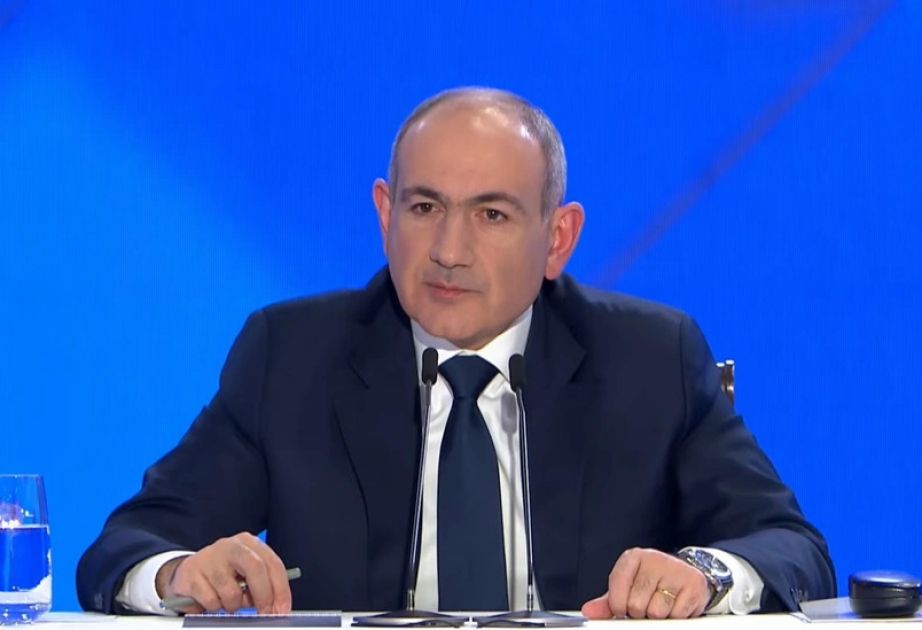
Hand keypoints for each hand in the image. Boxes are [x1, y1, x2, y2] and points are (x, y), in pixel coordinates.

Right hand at [155, 532, 291, 614]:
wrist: (187, 572)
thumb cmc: (224, 574)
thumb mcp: (245, 574)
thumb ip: (261, 584)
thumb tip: (276, 607)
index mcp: (249, 543)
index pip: (273, 563)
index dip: (281, 589)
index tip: (283, 609)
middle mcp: (231, 546)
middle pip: (256, 569)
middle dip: (264, 596)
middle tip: (265, 614)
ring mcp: (210, 557)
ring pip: (232, 592)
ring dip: (233, 605)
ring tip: (227, 600)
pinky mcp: (192, 573)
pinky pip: (211, 600)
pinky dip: (215, 606)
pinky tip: (212, 598)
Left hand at [580, 547, 710, 618]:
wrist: (686, 575)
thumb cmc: (652, 583)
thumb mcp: (627, 588)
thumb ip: (607, 602)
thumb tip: (588, 611)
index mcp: (633, 557)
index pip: (617, 591)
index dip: (619, 607)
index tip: (624, 608)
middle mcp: (654, 558)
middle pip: (636, 604)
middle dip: (640, 613)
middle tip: (647, 605)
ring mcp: (675, 570)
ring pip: (657, 612)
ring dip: (658, 617)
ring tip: (661, 604)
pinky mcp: (693, 583)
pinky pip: (677, 615)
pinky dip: (675, 617)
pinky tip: (675, 605)